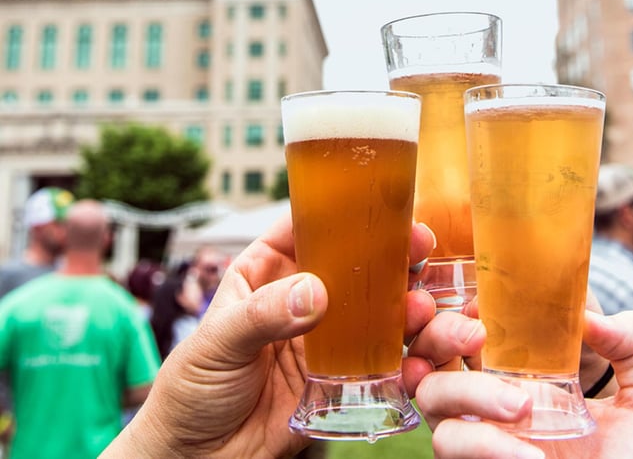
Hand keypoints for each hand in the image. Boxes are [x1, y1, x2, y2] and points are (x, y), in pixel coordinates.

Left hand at [102, 216, 465, 457]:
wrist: (201, 457)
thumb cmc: (192, 390)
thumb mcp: (217, 344)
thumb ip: (261, 315)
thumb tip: (313, 293)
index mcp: (267, 272)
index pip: (310, 229)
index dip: (346, 215)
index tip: (382, 209)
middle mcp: (305, 298)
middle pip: (358, 267)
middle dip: (394, 258)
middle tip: (422, 252)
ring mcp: (328, 338)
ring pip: (380, 313)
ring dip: (411, 309)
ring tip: (429, 313)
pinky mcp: (344, 378)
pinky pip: (384, 362)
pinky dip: (409, 357)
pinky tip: (422, 358)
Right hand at [416, 310, 632, 458]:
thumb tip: (590, 317)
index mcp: (524, 373)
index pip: (470, 328)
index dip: (459, 306)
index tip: (481, 300)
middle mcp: (492, 401)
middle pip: (431, 352)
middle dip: (440, 334)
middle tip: (477, 335)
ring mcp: (481, 435)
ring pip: (430, 396)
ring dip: (468, 391)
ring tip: (523, 407)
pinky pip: (450, 445)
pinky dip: (485, 444)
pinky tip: (532, 456)